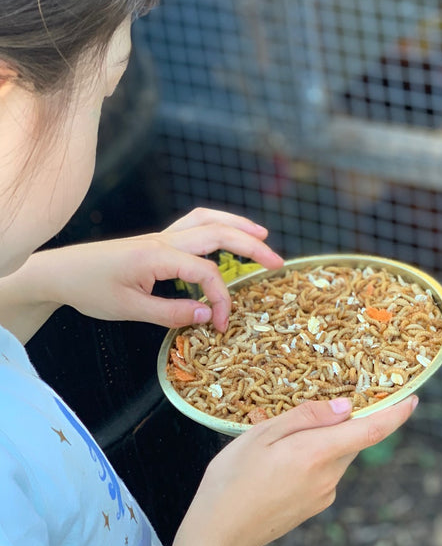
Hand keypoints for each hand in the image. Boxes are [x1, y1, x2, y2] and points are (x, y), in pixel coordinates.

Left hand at [37, 207, 283, 331]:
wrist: (60, 271)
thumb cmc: (90, 289)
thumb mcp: (128, 310)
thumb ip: (170, 313)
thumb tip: (207, 314)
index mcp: (157, 257)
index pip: (206, 272)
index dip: (221, 299)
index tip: (221, 325)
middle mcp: (164, 241)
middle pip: (217, 234)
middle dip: (251, 246)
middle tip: (276, 263)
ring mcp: (161, 237)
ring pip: (207, 220)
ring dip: (238, 225)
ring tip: (262, 235)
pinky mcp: (158, 241)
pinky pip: (195, 223)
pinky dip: (218, 224)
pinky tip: (229, 233)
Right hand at [178, 394, 417, 545]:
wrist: (218, 536)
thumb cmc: (232, 479)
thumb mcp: (261, 435)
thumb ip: (306, 418)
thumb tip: (346, 408)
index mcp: (316, 454)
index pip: (370, 431)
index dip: (396, 414)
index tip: (414, 399)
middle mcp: (328, 477)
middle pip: (350, 440)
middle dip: (339, 423)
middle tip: (304, 414)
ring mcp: (323, 496)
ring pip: (335, 456)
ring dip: (320, 442)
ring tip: (276, 443)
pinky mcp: (314, 507)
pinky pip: (323, 473)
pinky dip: (311, 460)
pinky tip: (277, 464)